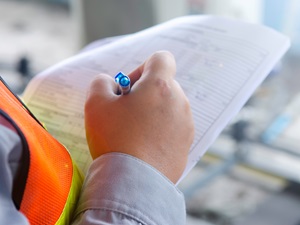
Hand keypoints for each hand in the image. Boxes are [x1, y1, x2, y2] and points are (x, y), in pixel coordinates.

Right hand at [84, 51, 193, 182]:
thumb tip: (112, 84)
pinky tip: (143, 146)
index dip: (143, 67)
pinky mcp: (186, 144)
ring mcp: (186, 124)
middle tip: (126, 112)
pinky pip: (172, 128)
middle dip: (145, 93)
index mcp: (160, 86)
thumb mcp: (96, 103)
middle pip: (164, 85)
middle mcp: (179, 102)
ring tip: (133, 132)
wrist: (133, 182)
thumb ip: (101, 82)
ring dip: (152, 112)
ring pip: (168, 107)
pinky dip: (159, 131)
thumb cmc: (114, 138)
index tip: (129, 88)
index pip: (161, 58)